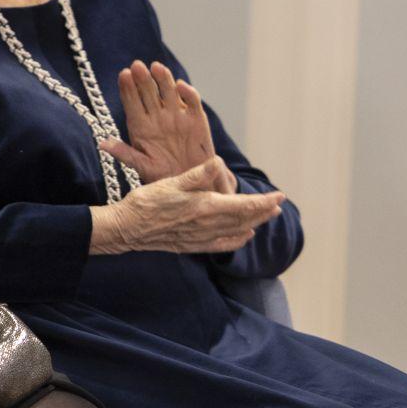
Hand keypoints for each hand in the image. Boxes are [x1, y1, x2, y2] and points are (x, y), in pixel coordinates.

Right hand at [91, 157, 284, 255]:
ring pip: (236, 232)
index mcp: (205, 206)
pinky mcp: (192, 245)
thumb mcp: (170, 182)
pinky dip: (237, 240)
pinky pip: (222, 244)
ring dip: (254, 223)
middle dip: (263, 211)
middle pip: (244, 219)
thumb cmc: (146, 202)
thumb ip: (198, 175)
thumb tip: (219, 162)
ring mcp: (201, 237)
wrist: (127, 229)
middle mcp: (207, 225)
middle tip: (278, 204)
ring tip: (266, 217)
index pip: (243, 205)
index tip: (279, 196)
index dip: (263, 201)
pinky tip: (243, 236)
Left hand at [99, 62, 222, 185]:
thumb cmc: (163, 176)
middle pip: (148, 93)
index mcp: (141, 125)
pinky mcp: (196, 119)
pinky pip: (192, 102)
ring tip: (156, 67)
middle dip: (142, 79)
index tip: (123, 74)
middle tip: (137, 66)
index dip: (127, 88)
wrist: (192, 184)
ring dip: (163, 79)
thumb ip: (125, 153)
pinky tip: (181, 86)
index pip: (131, 102)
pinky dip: (188, 93)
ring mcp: (177, 116)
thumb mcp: (142, 166)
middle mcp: (158, 116)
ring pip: (169, 92)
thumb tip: (102, 144)